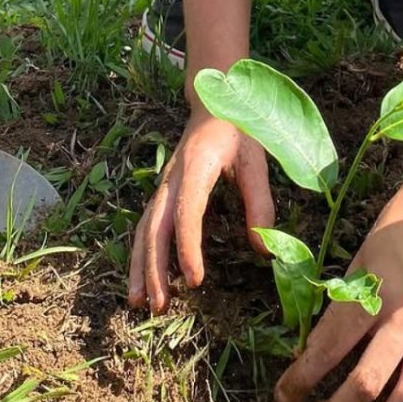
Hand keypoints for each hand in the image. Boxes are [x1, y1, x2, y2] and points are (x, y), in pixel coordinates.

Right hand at [127, 109, 273, 312]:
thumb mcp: (256, 160)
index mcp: (196, 166)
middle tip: (160, 304)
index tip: (194, 280)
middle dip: (154, 267)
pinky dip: (141, 253)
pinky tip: (143, 280)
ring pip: (143, 228)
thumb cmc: (239, 127)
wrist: (214, 96)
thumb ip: (260, 204)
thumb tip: (263, 251)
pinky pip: (146, 225)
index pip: (187, 212)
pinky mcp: (164, 190)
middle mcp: (172, 177)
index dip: (188, 247)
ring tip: (139, 302)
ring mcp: (164, 184)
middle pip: (155, 226)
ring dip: (140, 265)